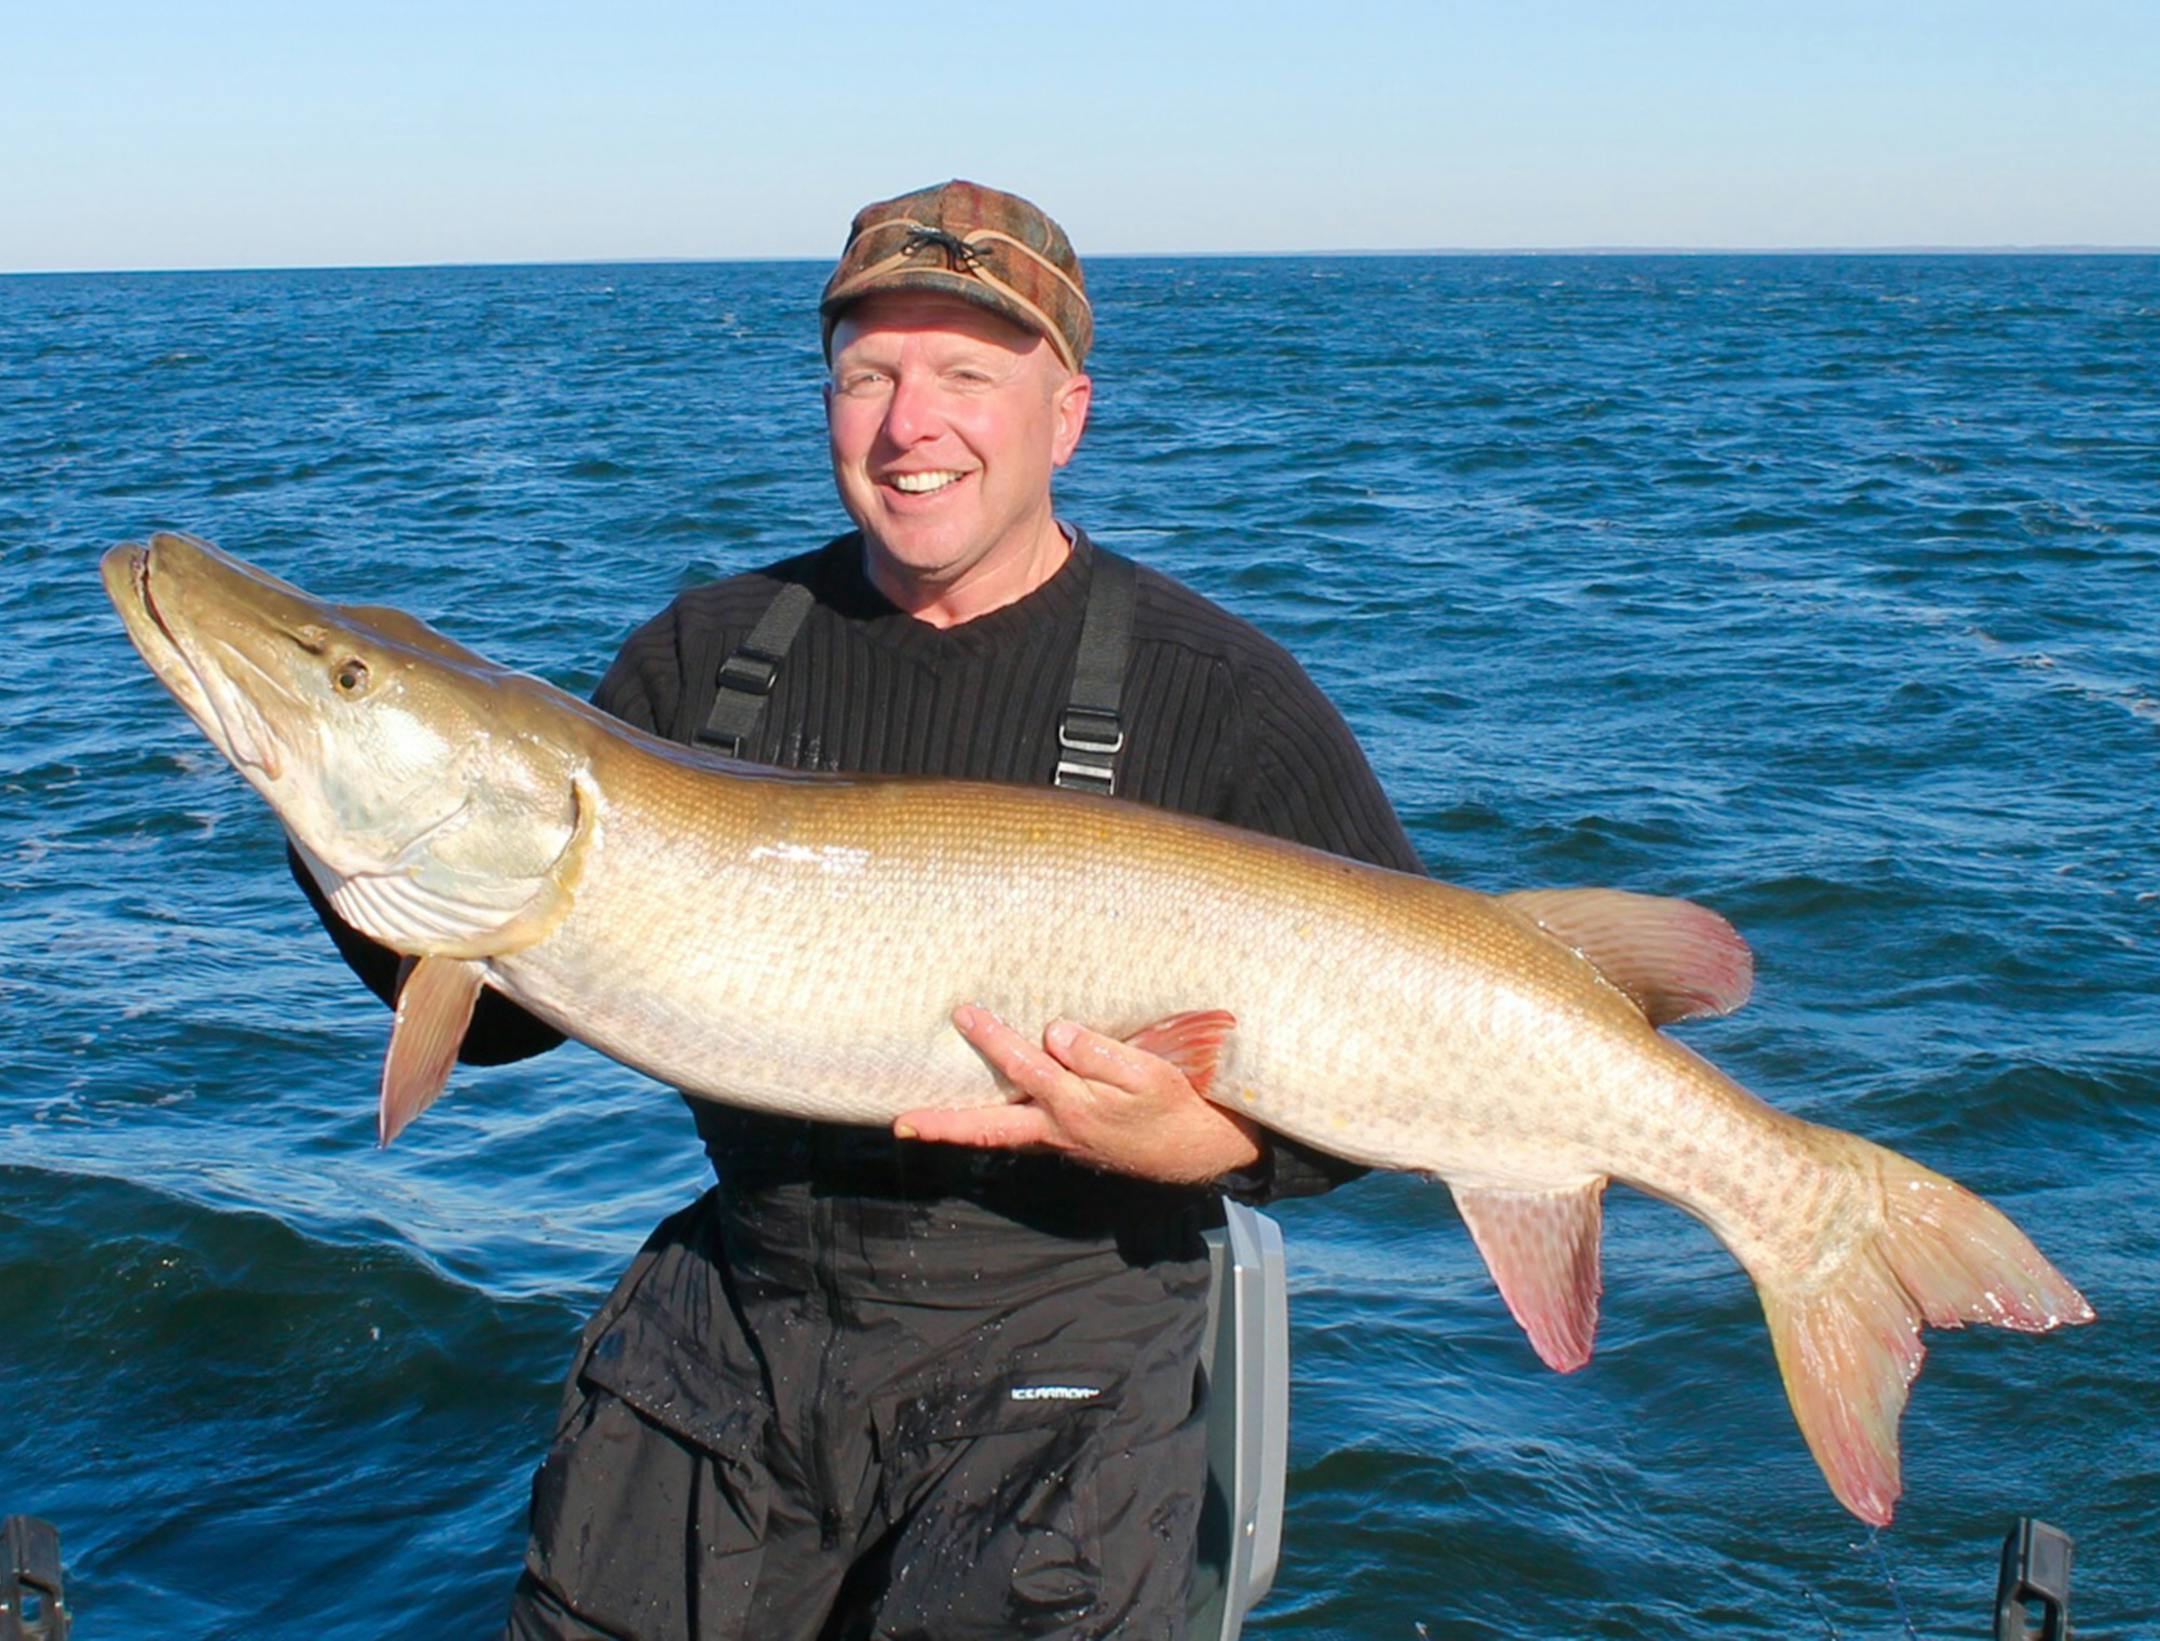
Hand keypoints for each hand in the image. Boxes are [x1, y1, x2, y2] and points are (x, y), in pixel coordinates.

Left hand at [895, 1005, 1263, 1184]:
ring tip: (921, 1121)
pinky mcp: (1068, 1142)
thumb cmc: (1176, 1107)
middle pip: (988, 1128)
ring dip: (961, 1128)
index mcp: (1074, 1108)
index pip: (1023, 1066)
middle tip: (901, 1124)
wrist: (1197, 1151)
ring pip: (1000, 1134)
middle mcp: (1057, 1130)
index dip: (992, 1038)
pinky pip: (1020, 1132)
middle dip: (943, 1124)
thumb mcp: (1148, 1074)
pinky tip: (980, 1112)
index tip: (965, 1013)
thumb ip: (1098, 1053)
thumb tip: (1053, 1032)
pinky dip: (994, 1125)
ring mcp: (1060, 1141)